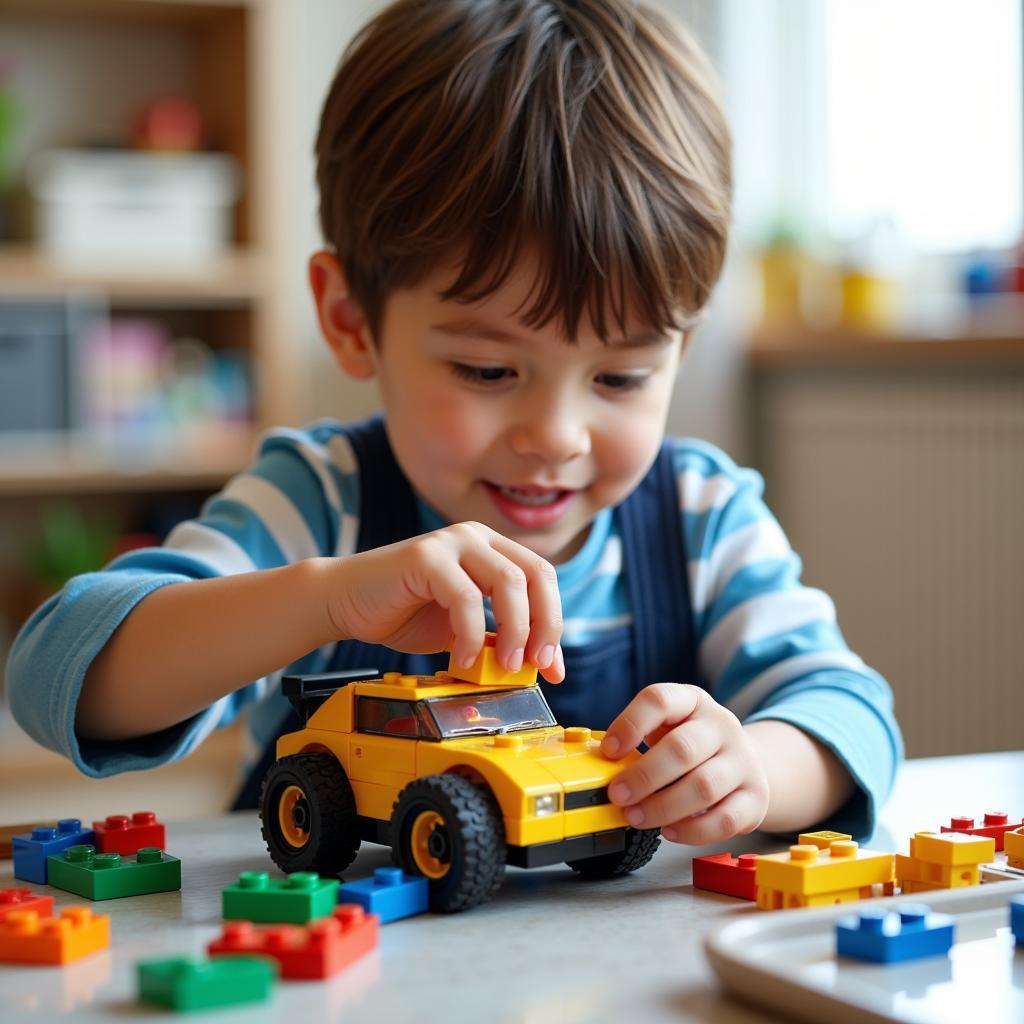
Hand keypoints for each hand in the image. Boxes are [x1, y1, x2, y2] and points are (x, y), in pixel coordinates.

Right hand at [319, 521, 564, 681]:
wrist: (346, 603)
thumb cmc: (404, 614)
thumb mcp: (466, 630)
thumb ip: (501, 639)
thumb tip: (545, 668)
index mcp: (492, 549)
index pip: (543, 577)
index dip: (555, 622)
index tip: (552, 666)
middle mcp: (476, 537)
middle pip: (536, 575)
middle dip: (544, 625)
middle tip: (534, 665)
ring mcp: (452, 542)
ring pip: (509, 581)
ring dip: (515, 630)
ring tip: (504, 666)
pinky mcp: (426, 556)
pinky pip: (465, 598)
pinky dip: (471, 635)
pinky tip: (460, 659)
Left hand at [599, 684, 768, 843]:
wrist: (743, 760)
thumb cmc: (691, 744)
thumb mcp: (666, 728)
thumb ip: (639, 740)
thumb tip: (604, 764)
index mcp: (693, 701)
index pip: (659, 700)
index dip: (630, 724)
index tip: (608, 751)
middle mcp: (722, 726)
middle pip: (682, 748)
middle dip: (643, 776)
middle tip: (618, 794)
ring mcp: (744, 761)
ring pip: (704, 786)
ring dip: (663, 806)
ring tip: (635, 816)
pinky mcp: (757, 796)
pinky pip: (725, 819)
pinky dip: (693, 830)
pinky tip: (669, 831)